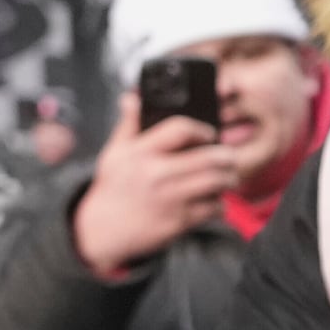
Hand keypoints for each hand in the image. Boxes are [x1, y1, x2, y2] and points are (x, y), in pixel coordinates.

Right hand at [71, 92, 238, 279]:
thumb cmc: (112, 190)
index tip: (209, 134)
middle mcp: (157, 174)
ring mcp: (170, 198)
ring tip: (227, 177)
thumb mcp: (114, 153)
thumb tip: (132, 98)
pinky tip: (215, 200)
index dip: (202, 130)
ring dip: (228, 178)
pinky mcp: (178, 221)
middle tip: (228, 157)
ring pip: (217, 182)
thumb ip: (128, 124)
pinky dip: (220, 204)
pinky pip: (213, 208)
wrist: (101, 231)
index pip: (181, 129)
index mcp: (141, 153)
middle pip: (209, 156)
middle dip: (226, 156)